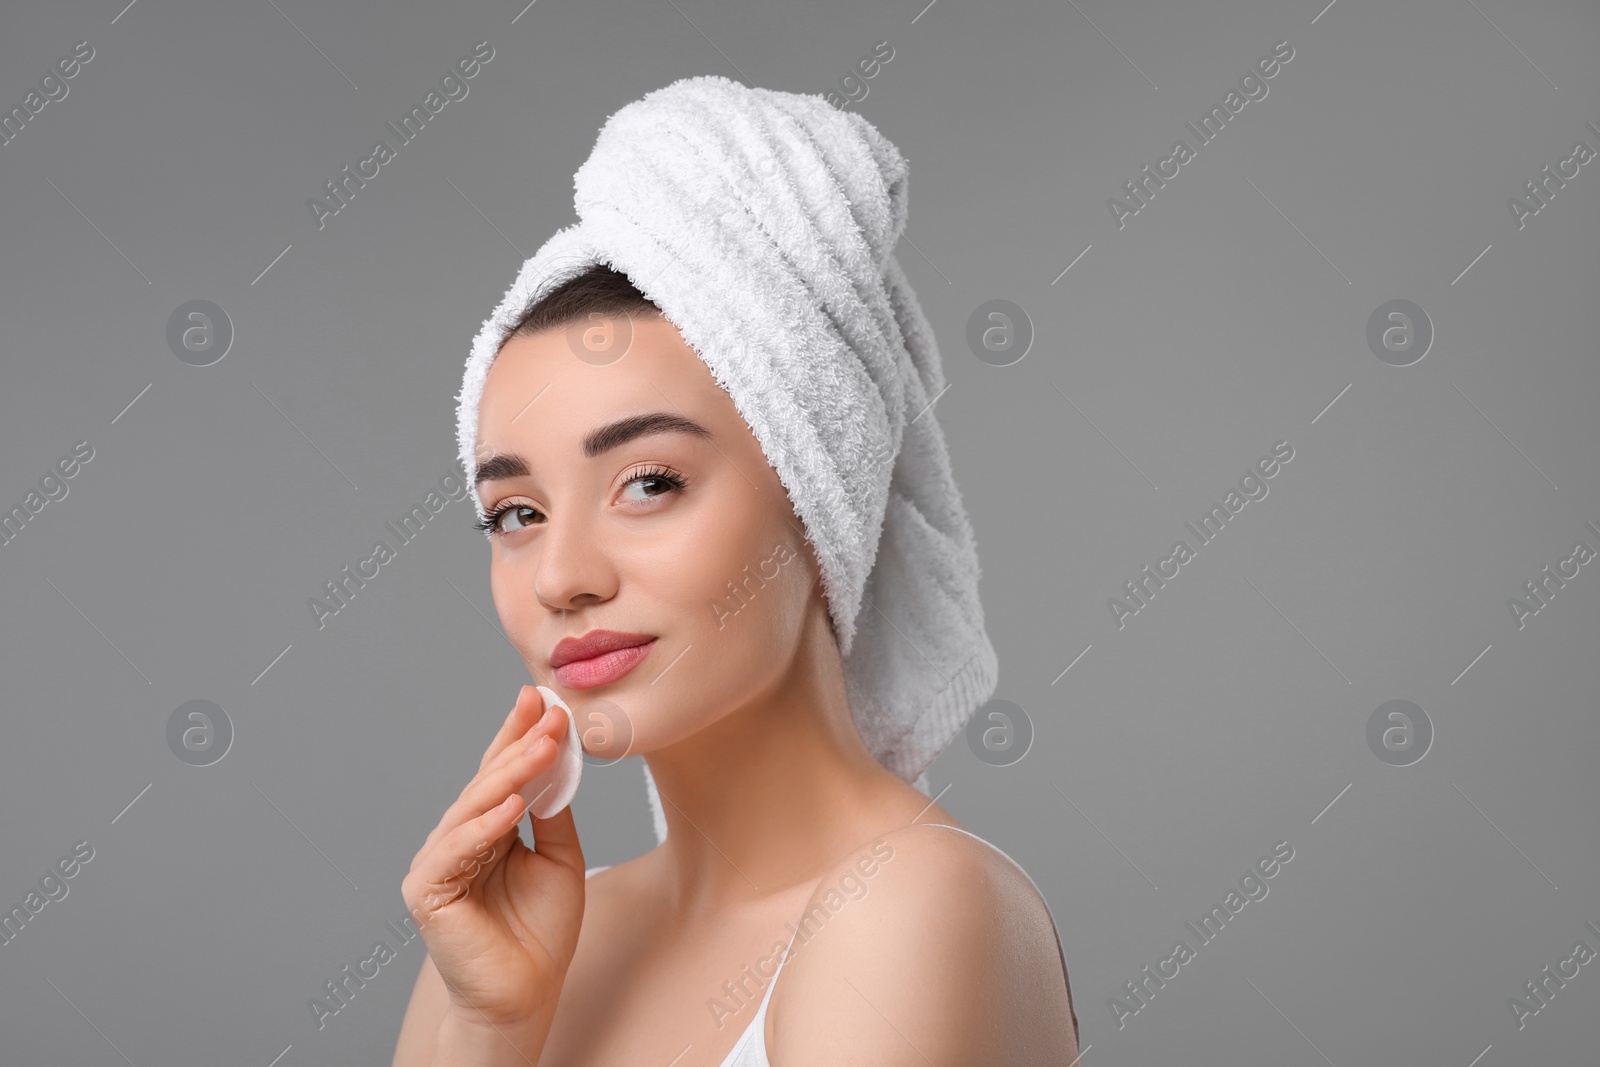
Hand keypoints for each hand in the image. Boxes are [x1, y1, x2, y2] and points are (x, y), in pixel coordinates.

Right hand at [401, 685, 586, 1030]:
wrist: (528, 993)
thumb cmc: (540, 931)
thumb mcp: (560, 857)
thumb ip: (553, 811)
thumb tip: (558, 758)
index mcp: (485, 830)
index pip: (500, 773)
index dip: (519, 734)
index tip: (542, 698)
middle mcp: (456, 840)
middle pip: (487, 782)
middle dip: (520, 744)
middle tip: (549, 712)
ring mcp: (438, 864)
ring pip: (473, 808)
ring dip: (510, 775)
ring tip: (543, 748)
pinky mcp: (427, 892)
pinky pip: (458, 850)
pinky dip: (486, 827)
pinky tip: (514, 806)